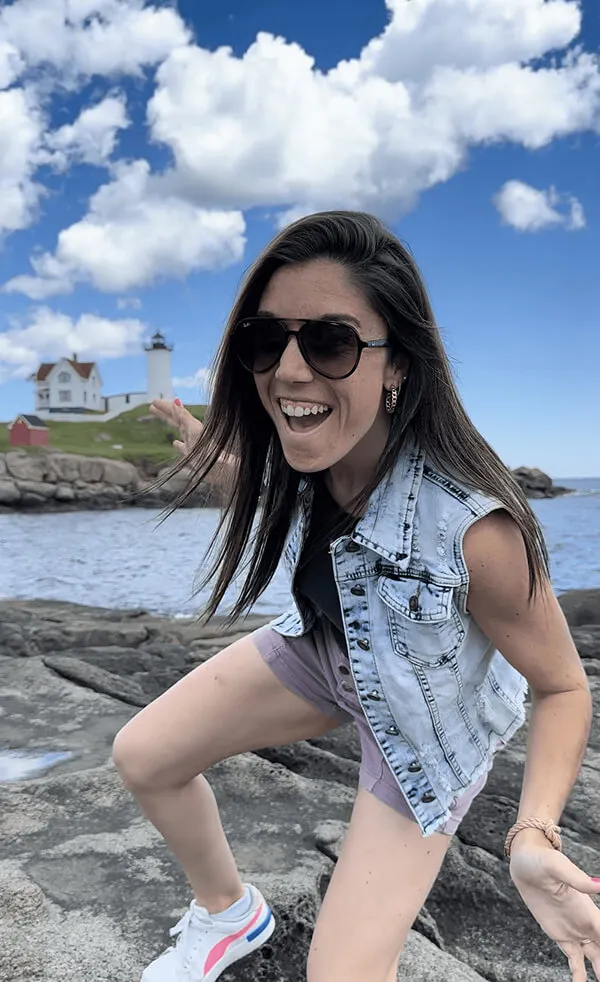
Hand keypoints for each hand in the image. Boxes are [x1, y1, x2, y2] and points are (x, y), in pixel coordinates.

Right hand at [149, 398, 202, 456]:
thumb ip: (184, 416)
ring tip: (162, 419)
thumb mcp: (194, 430)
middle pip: (175, 419)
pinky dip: (178, 444)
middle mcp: (191, 432)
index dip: (164, 407)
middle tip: (152, 406)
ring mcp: (192, 443)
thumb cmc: (207, 450)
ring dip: (169, 423)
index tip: (153, 401)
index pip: (175, 412)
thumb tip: (176, 400)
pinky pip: (183, 447)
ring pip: (178, 430)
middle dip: (164, 412)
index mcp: (191, 425)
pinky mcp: (192, 455)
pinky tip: (175, 443)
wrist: (220, 468)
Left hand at [510, 837, 599, 979]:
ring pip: (593, 956)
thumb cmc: (541, 859)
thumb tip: (599, 885)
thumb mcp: (556, 866)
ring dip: (599, 970)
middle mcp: (585, 922)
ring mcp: (573, 929)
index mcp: (588, 908)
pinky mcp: (559, 934)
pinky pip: (573, 958)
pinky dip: (578, 973)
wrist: (524, 862)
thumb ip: (576, 878)